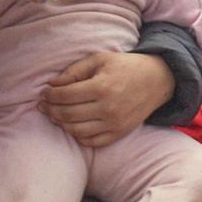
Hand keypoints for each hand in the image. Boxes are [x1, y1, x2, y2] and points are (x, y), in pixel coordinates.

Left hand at [40, 51, 176, 148]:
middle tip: (44, 105)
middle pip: (67, 115)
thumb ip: (74, 71)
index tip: (45, 92)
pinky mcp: (119, 133)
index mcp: (101, 87)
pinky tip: (73, 125)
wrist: (157, 80)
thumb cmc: (125, 66)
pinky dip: (78, 136)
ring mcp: (114, 124)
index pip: (65, 96)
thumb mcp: (99, 60)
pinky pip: (92, 142)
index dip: (50, 95)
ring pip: (76, 130)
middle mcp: (107, 108)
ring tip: (56, 115)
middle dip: (51, 110)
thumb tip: (52, 85)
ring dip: (62, 124)